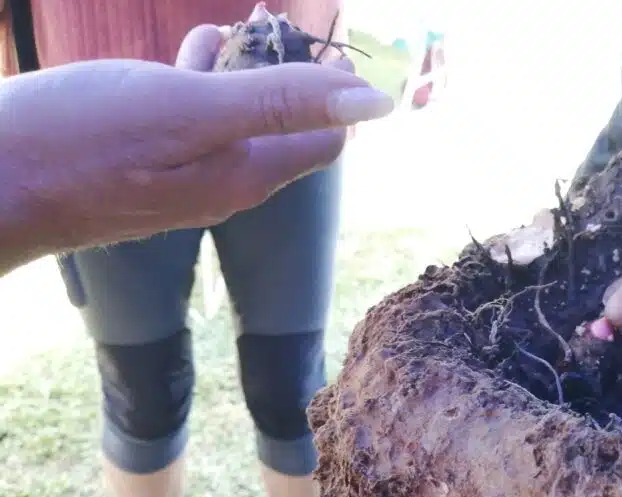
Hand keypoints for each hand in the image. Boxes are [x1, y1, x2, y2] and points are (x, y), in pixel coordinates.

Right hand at [0, 19, 392, 272]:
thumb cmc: (83, 142)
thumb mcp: (192, 110)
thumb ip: (280, 103)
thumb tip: (375, 103)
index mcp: (247, 174)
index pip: (326, 140)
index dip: (335, 94)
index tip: (327, 45)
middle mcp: (224, 183)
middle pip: (285, 127)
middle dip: (292, 77)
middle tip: (277, 24)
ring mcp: (183, 175)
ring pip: (238, 119)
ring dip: (247, 73)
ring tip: (244, 28)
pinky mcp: (146, 162)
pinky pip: (194, 118)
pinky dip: (203, 80)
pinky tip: (195, 50)